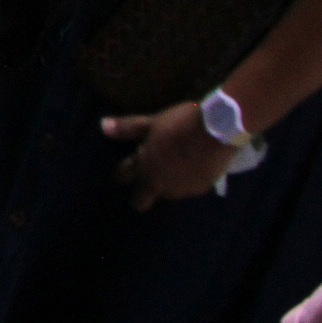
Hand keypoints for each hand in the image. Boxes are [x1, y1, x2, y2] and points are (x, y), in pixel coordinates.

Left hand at [106, 101, 239, 209]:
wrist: (218, 130)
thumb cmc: (180, 124)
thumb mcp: (151, 122)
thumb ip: (127, 128)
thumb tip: (102, 126)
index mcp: (144, 167)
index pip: (123, 177)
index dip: (121, 173)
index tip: (124, 169)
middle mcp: (161, 184)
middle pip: (141, 200)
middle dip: (140, 194)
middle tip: (146, 179)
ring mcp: (182, 190)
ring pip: (167, 193)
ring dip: (166, 183)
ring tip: (174, 164)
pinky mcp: (202, 189)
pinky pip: (188, 188)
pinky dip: (187, 180)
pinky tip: (192, 166)